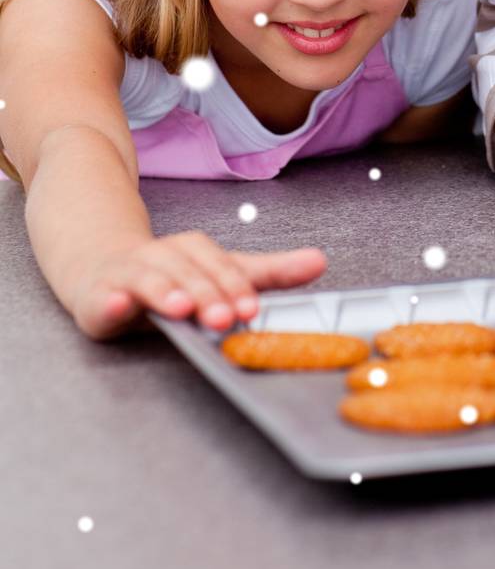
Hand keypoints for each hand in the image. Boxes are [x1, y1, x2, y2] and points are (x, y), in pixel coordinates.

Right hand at [68, 231, 326, 339]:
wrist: (102, 267)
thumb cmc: (172, 276)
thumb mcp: (221, 272)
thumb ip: (268, 271)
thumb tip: (320, 261)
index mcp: (194, 250)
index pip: (220, 266)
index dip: (236, 286)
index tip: (252, 308)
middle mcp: (162, 256)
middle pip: (188, 273)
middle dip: (207, 295)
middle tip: (224, 318)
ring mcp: (129, 274)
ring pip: (149, 280)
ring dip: (165, 293)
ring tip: (181, 309)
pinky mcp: (100, 296)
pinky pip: (106, 298)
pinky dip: (112, 300)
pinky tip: (120, 305)